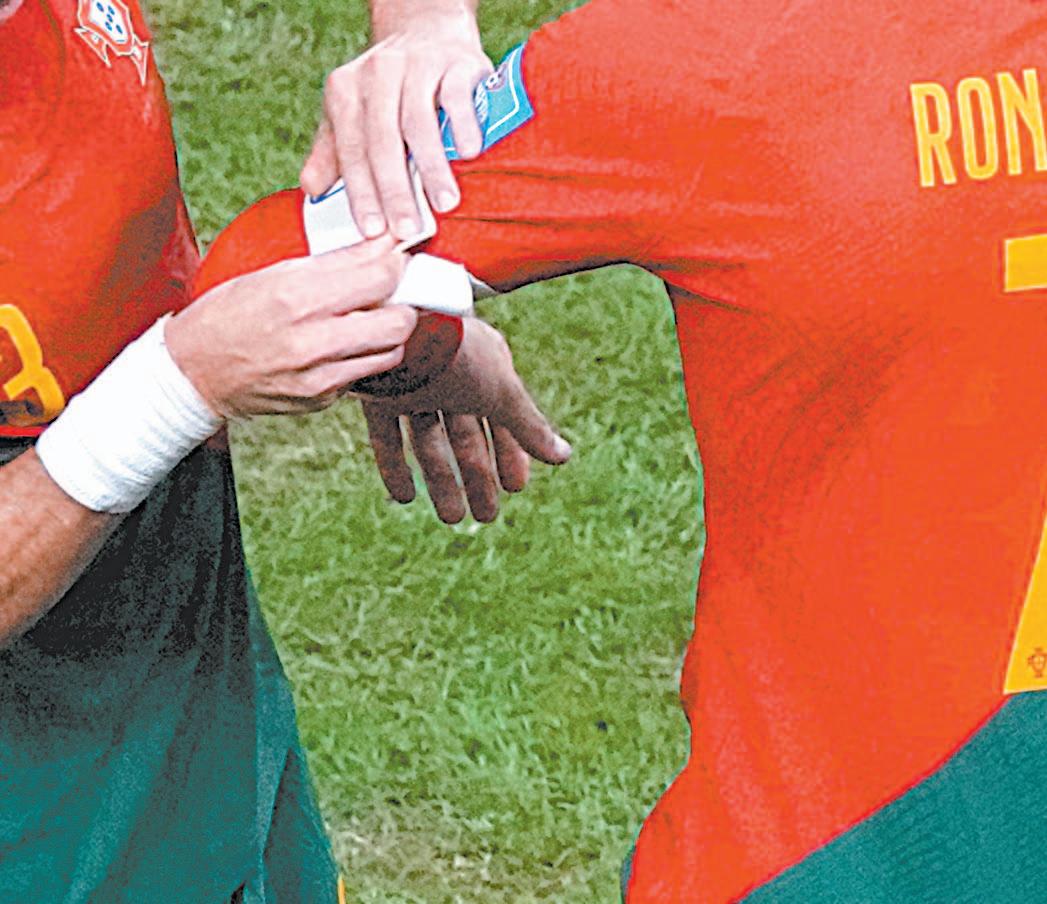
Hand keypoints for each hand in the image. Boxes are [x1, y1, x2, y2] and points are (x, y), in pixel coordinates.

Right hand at [166, 237, 415, 417]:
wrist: (194, 373)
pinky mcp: (321, 399)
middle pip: (398, 323)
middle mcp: (311, 341)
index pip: (379, 278)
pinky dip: (362, 356)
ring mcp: (319, 376)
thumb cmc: (227, 316)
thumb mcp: (273, 274)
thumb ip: (335, 262)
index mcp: (296, 298)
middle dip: (402, 304)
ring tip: (367, 320)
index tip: (394, 260)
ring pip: (390, 353)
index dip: (395, 265)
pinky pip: (363, 374)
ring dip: (387, 334)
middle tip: (389, 295)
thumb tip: (382, 246)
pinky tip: (340, 345)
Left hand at [300, 7, 491, 240]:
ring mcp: (417, 65)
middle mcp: (377, 74)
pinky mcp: (456, 62)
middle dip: (395, 189)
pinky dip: (463, 125)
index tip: (373, 230)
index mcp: (345, 92)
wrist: (427, 29)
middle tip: (408, 228)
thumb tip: (310, 189)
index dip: (361, 193)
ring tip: (445, 204)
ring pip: (419, 122)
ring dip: (432, 167)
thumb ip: (333, 154)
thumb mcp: (353, 115)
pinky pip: (457, 96)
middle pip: (383, 140)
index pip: (351, 150)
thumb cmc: (391, 90)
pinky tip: (469, 154)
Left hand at [358, 317, 570, 522]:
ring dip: (441, 481)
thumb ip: (529, 427)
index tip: (515, 488)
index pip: (502, 417)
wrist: (397, 329)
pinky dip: (396, 467)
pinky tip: (405, 498)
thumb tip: (565, 457)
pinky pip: (388, 436)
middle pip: (465, 434)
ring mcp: (412, 383)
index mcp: (484, 365)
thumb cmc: (458, 355)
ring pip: (428, 440)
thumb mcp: (501, 394)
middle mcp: (449, 375)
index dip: (511, 453)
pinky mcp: (380, 392)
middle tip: (485, 516)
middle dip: (477, 477)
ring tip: (450, 518)